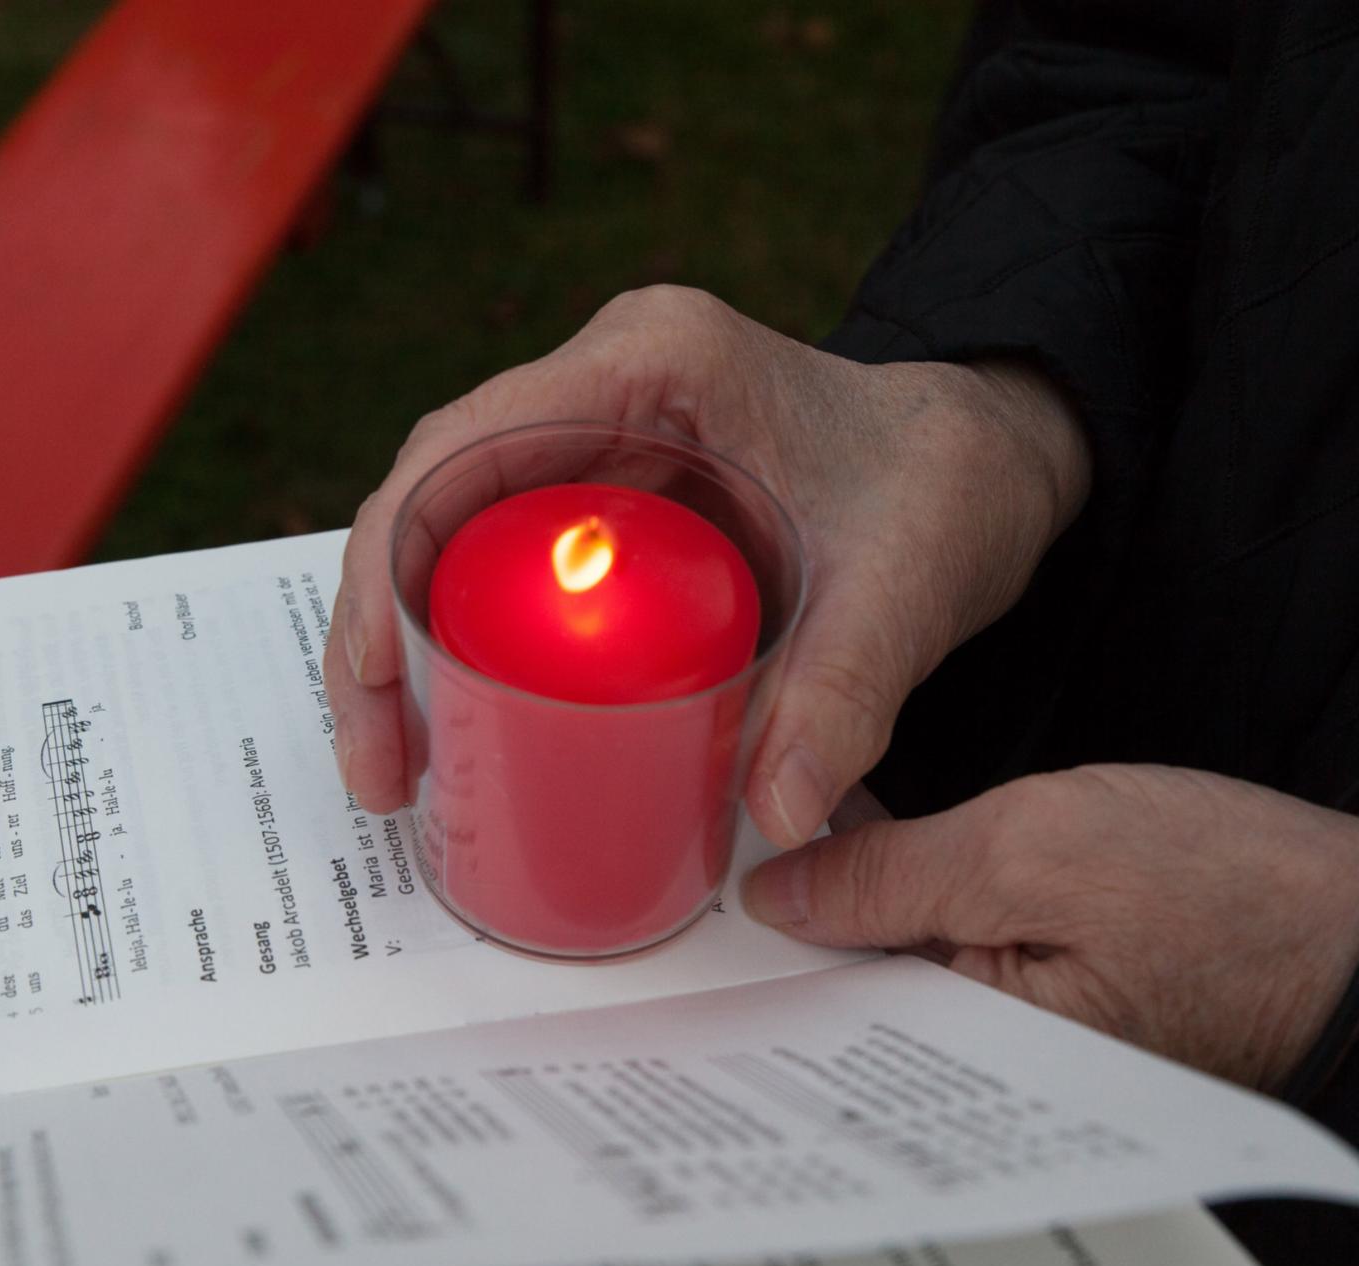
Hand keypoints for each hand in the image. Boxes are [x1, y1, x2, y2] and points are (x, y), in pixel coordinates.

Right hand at [326, 285, 1090, 844]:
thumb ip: (850, 690)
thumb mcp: (911, 583)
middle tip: (383, 770)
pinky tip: (465, 729)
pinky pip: (502, 560)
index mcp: (650, 358)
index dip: (388, 564)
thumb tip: (776, 814)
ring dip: (406, 645)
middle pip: (430, 496)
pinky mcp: (605, 486)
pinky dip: (467, 643)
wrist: (981, 460)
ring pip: (449, 531)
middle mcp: (600, 381)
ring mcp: (595, 431)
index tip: (377, 682)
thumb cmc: (943, 482)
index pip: (465, 447)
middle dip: (376, 630)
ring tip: (403, 773)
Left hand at [744, 764, 1358, 1090]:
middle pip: (843, 988)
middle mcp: (975, 1059)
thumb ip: (892, 879)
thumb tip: (775, 896)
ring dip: (846, 901)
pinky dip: (906, 901)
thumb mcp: (1032, 849)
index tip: (700, 859)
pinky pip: (943, 953)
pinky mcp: (1041, 990)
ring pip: (889, 963)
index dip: (757, 932)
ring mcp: (1011, 1029)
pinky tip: (866, 842)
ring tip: (780, 818)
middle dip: (793, 917)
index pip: (817, 1004)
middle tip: (726, 821)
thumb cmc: (1223, 891)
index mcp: (964, 1048)